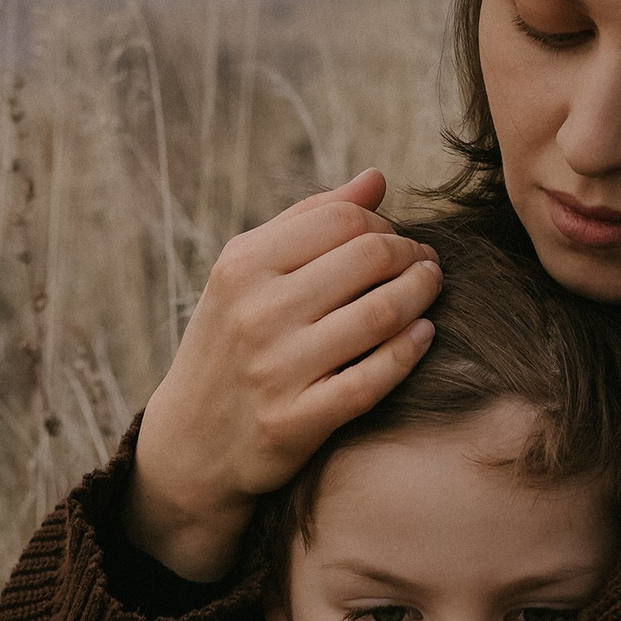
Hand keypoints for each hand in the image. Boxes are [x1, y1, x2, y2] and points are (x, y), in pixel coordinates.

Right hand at [128, 171, 441, 579]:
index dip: (382, 223)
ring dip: (421, 293)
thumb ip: (308, 222)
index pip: (340, 220)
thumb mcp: (246, 275)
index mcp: (242, 267)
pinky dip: (409, 350)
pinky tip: (424, 335)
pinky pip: (372, 378)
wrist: (188, 441)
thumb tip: (375, 179)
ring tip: (432, 287)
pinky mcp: (295, 422)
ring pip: (379, 315)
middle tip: (425, 262)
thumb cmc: (229, 343)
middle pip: (367, 258)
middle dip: (410, 253)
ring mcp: (275, 370)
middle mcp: (256, 314)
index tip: (394, 239)